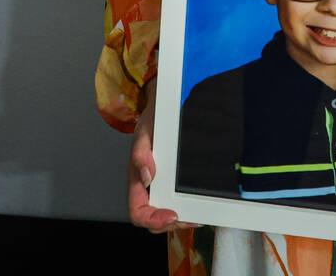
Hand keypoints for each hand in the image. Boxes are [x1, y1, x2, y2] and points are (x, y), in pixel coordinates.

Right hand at [128, 82, 193, 232]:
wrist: (163, 111)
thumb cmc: (151, 124)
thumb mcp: (143, 134)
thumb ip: (141, 155)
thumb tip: (146, 177)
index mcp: (135, 180)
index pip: (138, 211)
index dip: (153, 219)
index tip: (172, 214)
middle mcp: (147, 188)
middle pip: (154, 220)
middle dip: (172, 224)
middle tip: (191, 218)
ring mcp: (159, 186)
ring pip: (166, 214)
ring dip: (181, 220)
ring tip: (198, 217)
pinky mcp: (172, 183)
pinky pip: (177, 202)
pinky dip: (188, 208)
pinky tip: (200, 205)